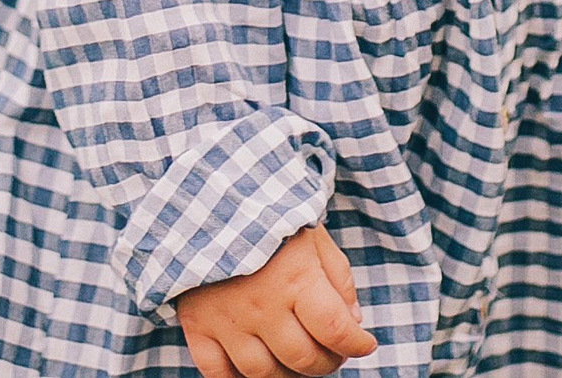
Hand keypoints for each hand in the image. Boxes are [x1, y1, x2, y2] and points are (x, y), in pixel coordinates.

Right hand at [178, 224, 378, 377]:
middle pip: (302, 358)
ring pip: (262, 373)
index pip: (335, 330)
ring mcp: (227, 320)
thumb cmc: (269, 216)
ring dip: (288, 375)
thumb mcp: (314, 236)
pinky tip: (256, 365)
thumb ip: (338, 279)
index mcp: (296, 278)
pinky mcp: (197, 325)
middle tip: (333, 354)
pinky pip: (216, 372)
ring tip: (298, 362)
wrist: (206, 201)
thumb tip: (352, 323)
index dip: (356, 344)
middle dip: (327, 362)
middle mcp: (262, 305)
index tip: (364, 344)